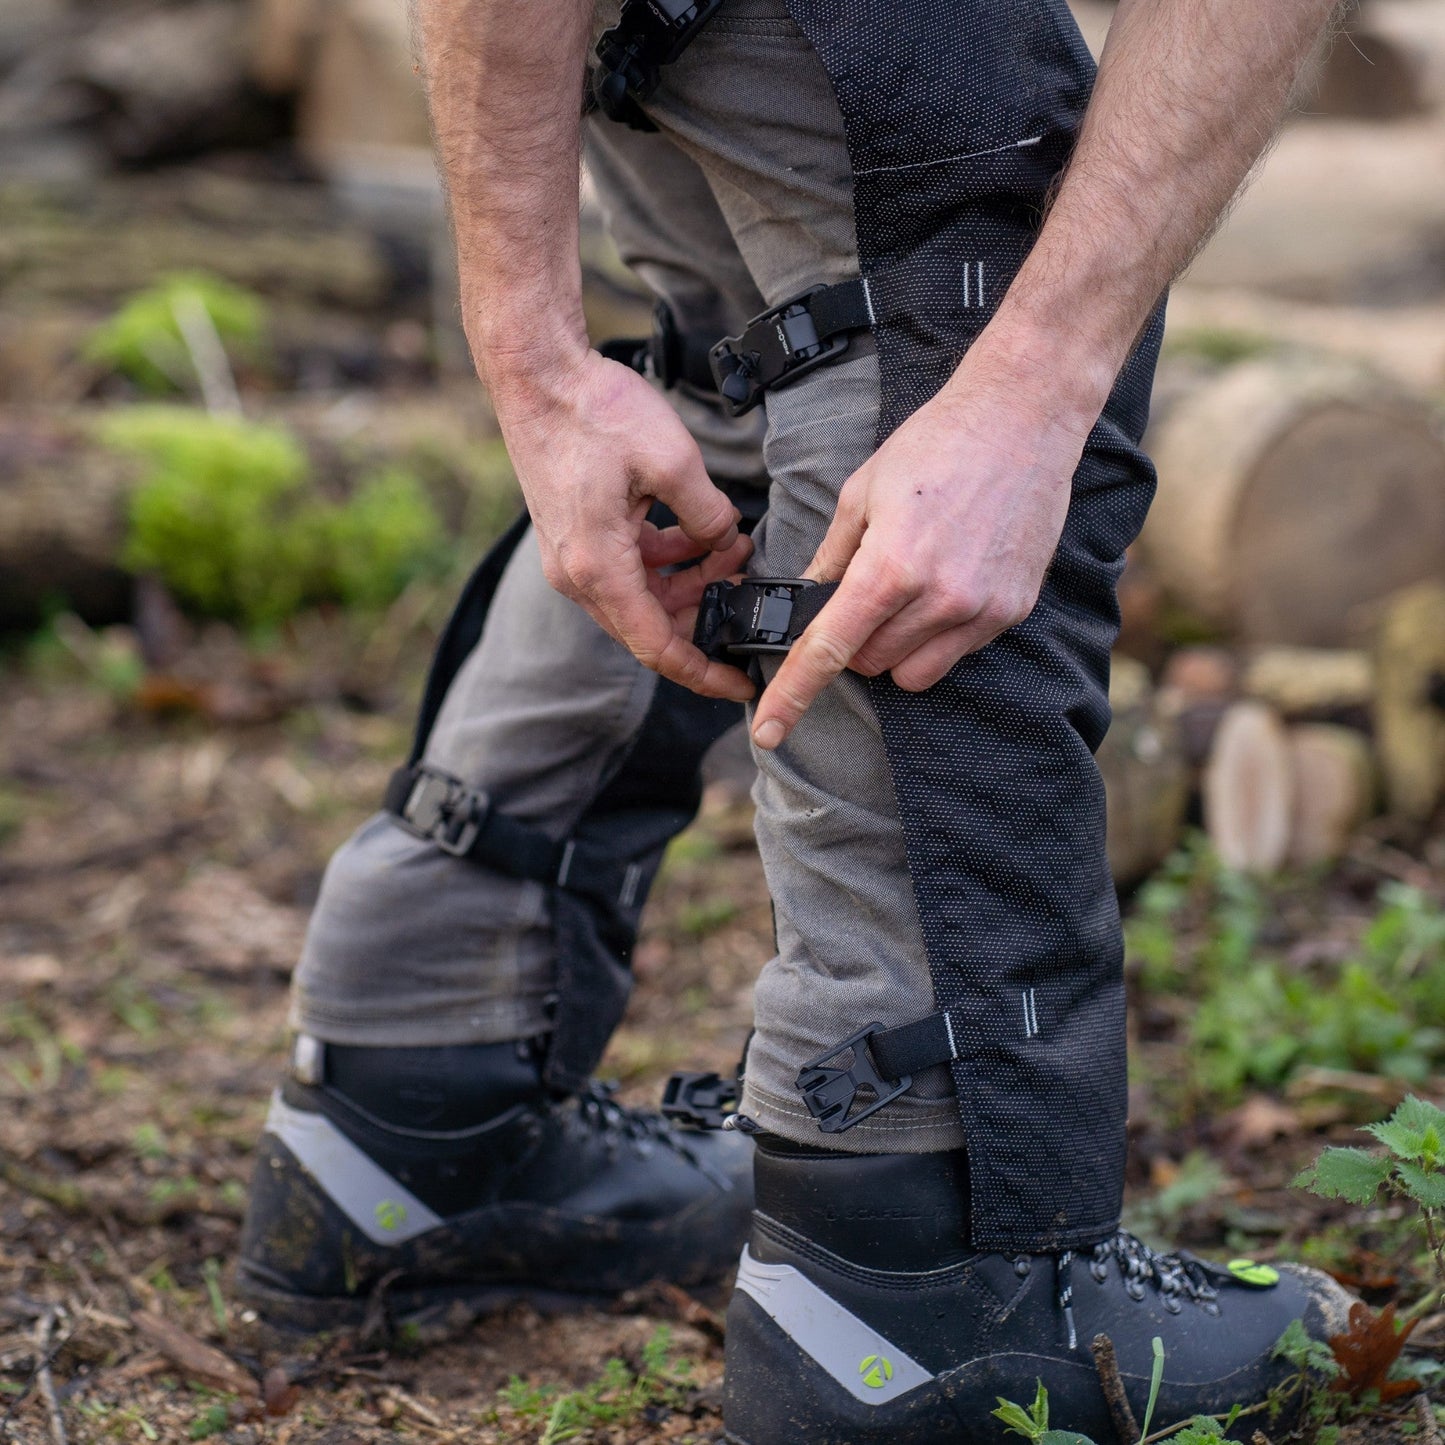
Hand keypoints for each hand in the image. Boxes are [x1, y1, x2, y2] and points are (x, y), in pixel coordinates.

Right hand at [494, 348, 755, 700]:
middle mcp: (579, 574)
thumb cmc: (593, 412)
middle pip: (652, 626)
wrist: (537, 373)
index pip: (657, 647)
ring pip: (644, 596)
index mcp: (599, 569)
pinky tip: (700, 533)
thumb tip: (725, 542)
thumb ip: (708, 515)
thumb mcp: (673, 461)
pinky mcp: (576, 536)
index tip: (741, 685)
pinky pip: (629, 568)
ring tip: (734, 549)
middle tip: (749, 589)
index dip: (704, 672)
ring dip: (691, 582)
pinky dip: (667, 560)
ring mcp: (573, 557)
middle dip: (706, 615)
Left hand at [751, 334, 1099, 748]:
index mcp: (891, 566)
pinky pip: (956, 655)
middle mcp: (939, 598)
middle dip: (854, 641)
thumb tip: (809, 601)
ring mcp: (981, 610)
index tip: (766, 730)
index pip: (829, 649)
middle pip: (870, 665)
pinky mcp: (1011, 611)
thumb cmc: (936, 444)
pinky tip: (947, 582)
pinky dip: (937, 636)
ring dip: (894, 647)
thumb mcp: (862, 492)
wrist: (1023, 418)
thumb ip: (831, 556)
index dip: (792, 695)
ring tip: (908, 588)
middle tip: (865, 590)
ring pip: (912, 673)